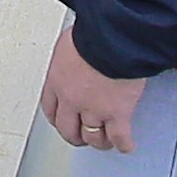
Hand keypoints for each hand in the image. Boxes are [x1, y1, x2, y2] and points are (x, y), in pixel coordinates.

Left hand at [40, 29, 145, 154]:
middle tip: (81, 136)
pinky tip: (126, 144)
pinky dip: (123, 143)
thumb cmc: (94, 31)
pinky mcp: (117, 113)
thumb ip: (71, 56)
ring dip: (99, 141)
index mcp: (57, 79)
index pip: (50, 108)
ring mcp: (94, 109)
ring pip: (93, 137)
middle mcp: (72, 99)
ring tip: (105, 140)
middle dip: (75, 135)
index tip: (63, 121)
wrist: (113, 36)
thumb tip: (77, 53)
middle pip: (68, 129)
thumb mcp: (70, 41)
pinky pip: (119, 138)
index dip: (58, 119)